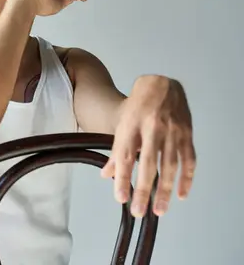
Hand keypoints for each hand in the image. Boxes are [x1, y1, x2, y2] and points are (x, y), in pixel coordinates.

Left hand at [101, 75, 195, 217]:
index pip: (125, 157)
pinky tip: (180, 194)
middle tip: (139, 211)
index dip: (123, 178)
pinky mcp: (186, 133)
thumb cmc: (137, 106)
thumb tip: (107, 175)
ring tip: (159, 210)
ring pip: (169, 165)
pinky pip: (188, 159)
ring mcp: (171, 131)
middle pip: (147, 164)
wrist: (160, 84)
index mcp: (131, 126)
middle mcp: (151, 129)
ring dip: (165, 190)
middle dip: (143, 190)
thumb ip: (116, 151)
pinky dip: (186, 179)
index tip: (120, 198)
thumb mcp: (121, 125)